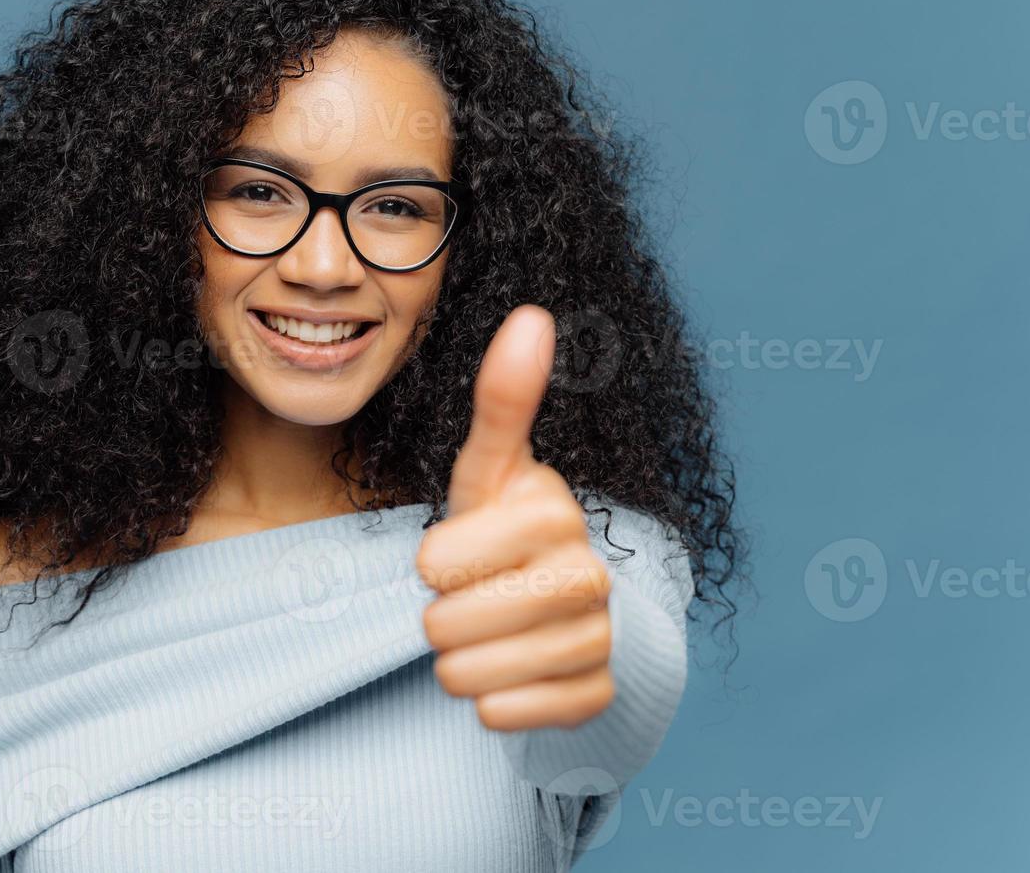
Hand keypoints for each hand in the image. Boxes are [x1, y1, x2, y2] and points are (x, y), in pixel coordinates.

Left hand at [417, 305, 615, 731]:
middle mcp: (588, 574)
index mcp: (554, 510)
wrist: (561, 607)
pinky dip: (490, 703)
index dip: (432, 562)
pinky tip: (511, 672)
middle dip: (440, 616)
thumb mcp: (490, 468)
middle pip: (445, 625)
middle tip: (472, 597)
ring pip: (466, 677)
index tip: (458, 551)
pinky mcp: (594, 697)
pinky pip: (501, 716)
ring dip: (458, 662)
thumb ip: (503, 399)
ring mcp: (597, 639)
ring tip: (486, 632)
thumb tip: (532, 313)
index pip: (434, 561)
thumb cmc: (506, 529)